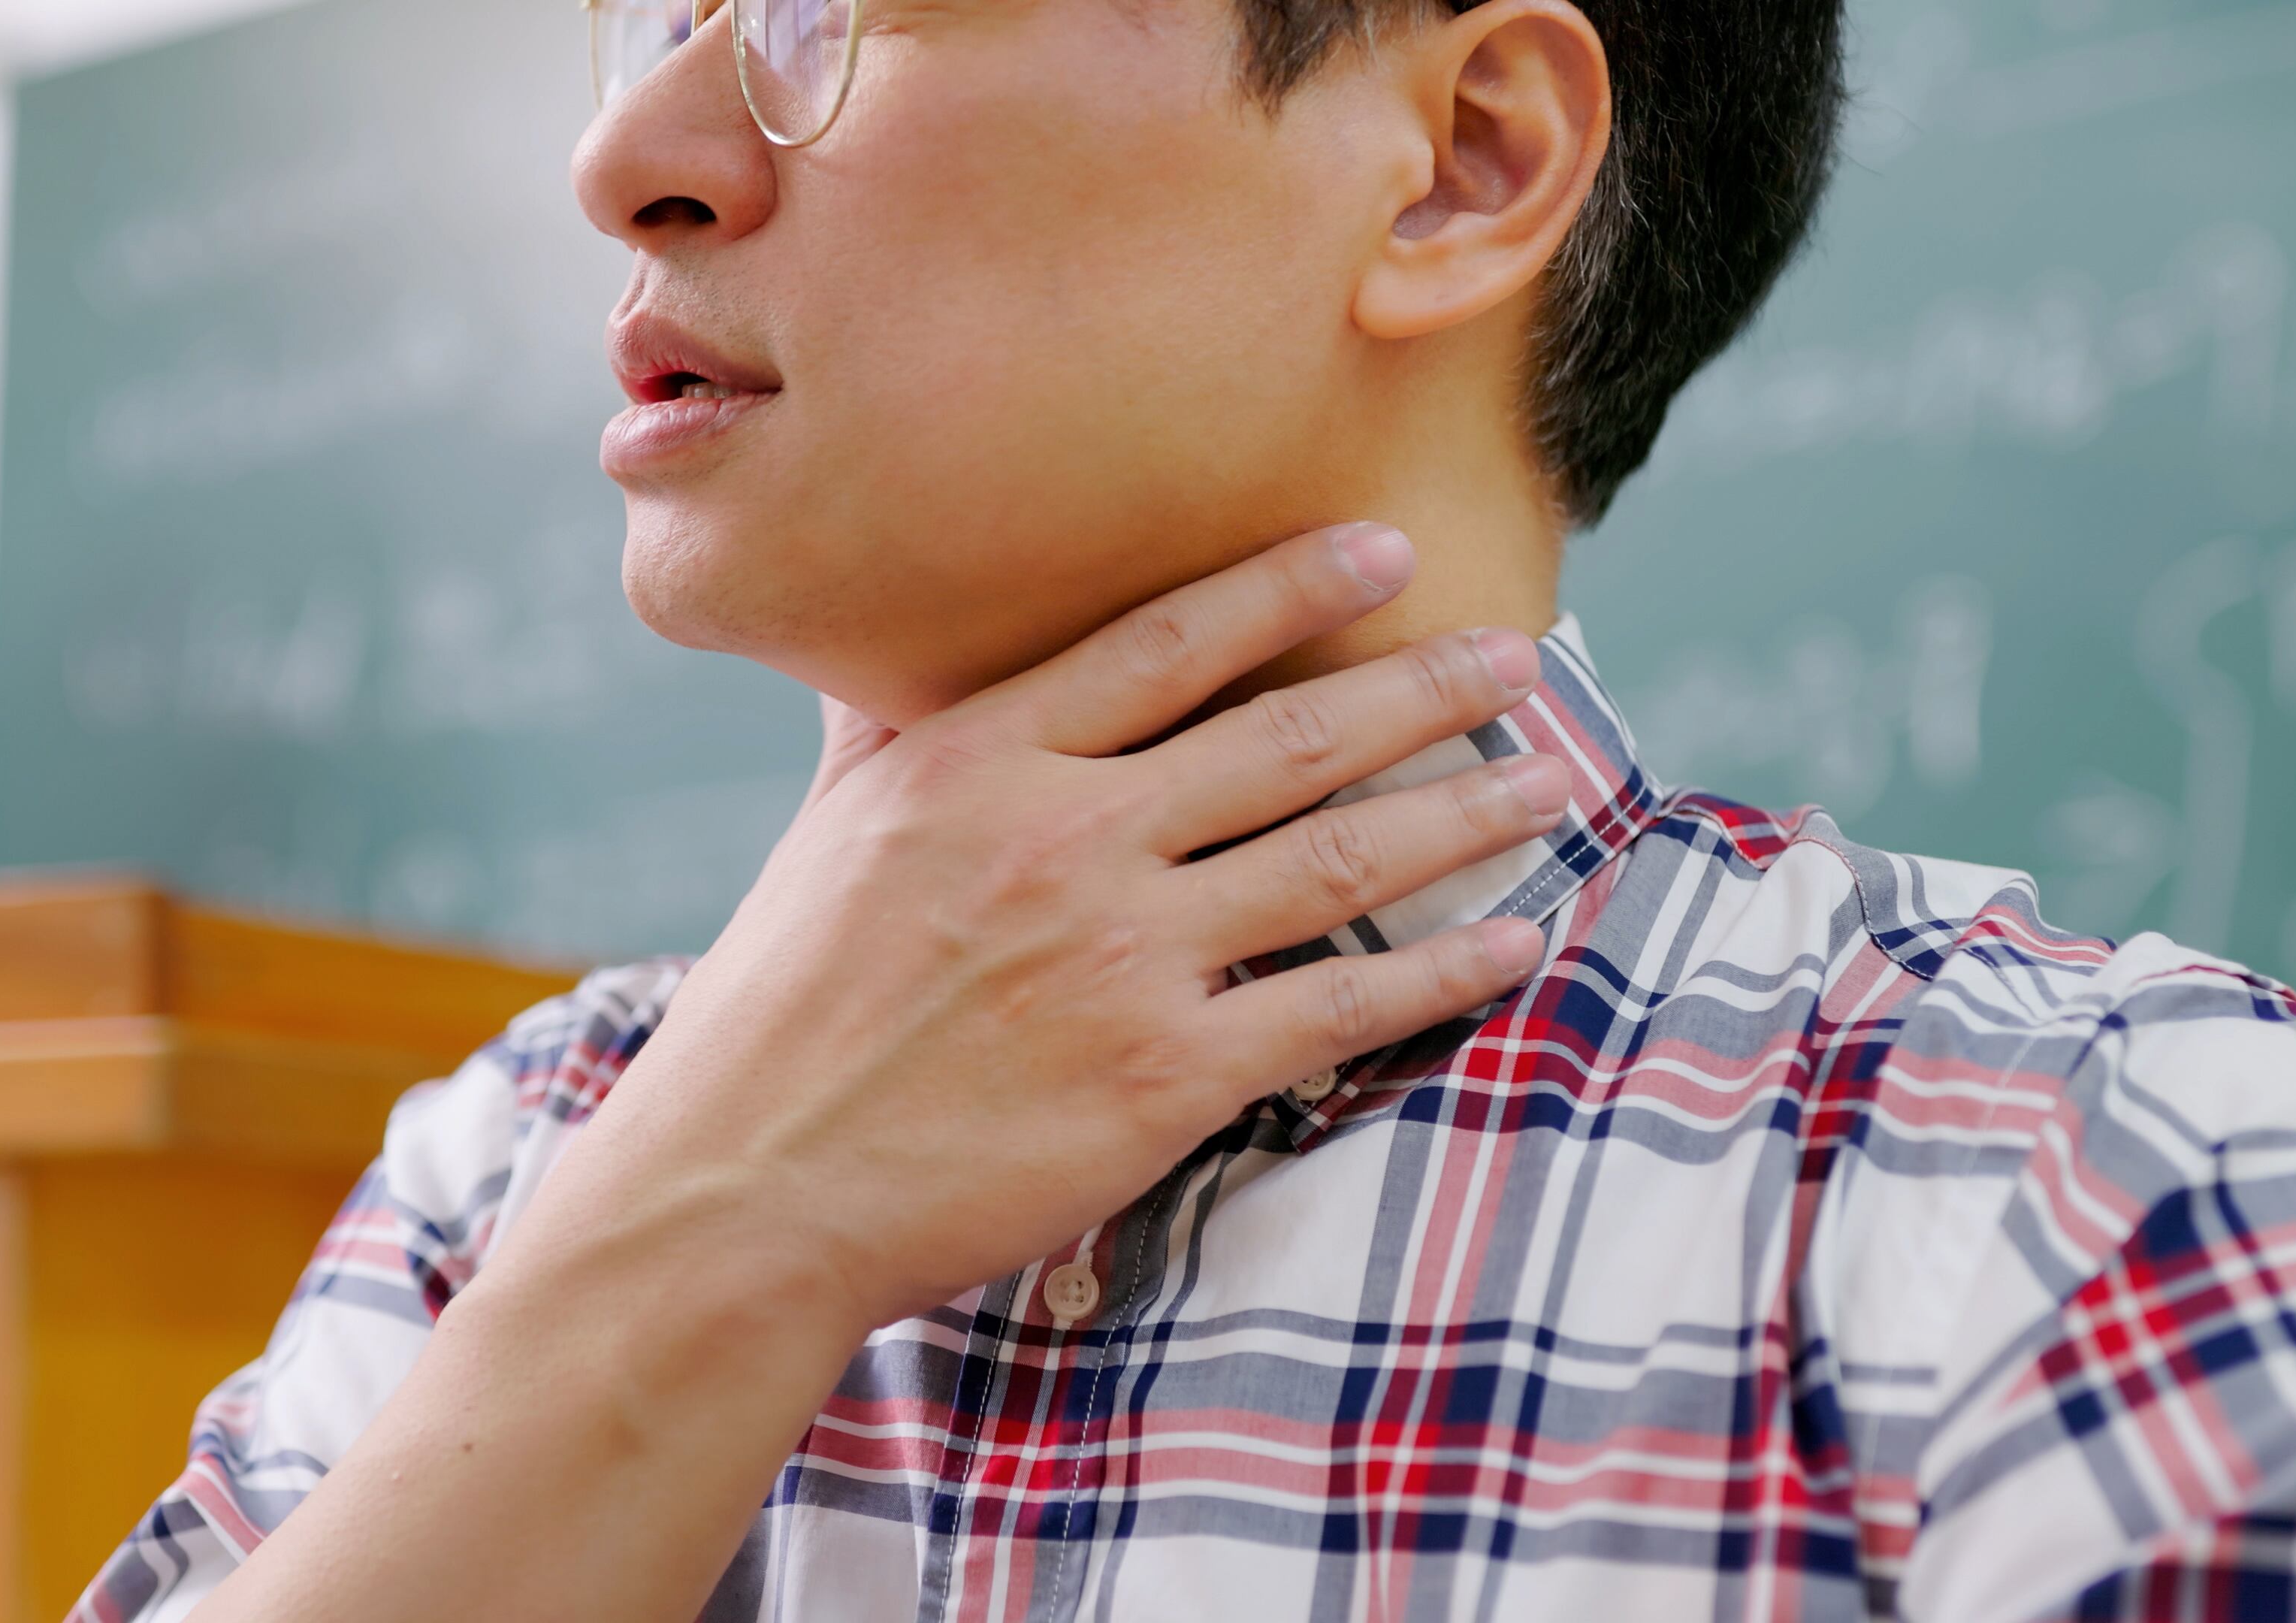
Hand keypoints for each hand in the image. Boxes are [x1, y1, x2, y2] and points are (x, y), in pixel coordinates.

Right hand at [500, 523, 1568, 1336]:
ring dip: (1462, 812)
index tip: (1388, 549)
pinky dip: (1438, 970)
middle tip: (1522, 658)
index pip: (1165, 642)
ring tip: (1552, 779)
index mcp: (973, 762)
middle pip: (1286, 735)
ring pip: (1334, 858)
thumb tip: (902, 635)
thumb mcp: (829, 836)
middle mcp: (1059, 838)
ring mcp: (1115, 958)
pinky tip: (1511, 941)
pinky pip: (1335, 1006)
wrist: (743, 1191)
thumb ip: (892, 730)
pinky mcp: (1156, 1078)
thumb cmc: (780, 1012)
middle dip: (1423, 689)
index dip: (1290, 585)